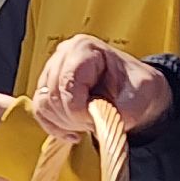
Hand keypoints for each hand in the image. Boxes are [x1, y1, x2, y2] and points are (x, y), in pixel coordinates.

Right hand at [30, 34, 174, 140]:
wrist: (135, 92)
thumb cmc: (137, 88)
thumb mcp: (139, 97)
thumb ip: (121, 110)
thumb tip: (98, 122)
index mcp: (84, 48)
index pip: (67, 82)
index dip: (78, 109)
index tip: (95, 121)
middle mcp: (63, 55)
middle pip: (52, 94)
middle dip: (73, 118)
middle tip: (95, 124)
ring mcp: (51, 70)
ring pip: (43, 104)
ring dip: (65, 123)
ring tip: (87, 124)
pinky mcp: (46, 87)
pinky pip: (39, 111)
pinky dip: (55, 126)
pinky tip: (73, 132)